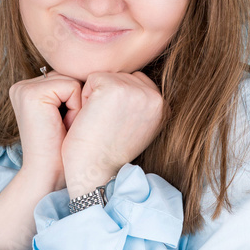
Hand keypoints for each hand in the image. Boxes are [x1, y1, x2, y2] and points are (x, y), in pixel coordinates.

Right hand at [8, 70, 82, 189]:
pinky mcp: (31, 94)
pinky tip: (63, 125)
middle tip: (66, 128)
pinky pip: (72, 87)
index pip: (66, 78)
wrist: (51, 175)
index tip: (67, 125)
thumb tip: (100, 72)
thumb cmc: (65, 151)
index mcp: (28, 89)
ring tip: (66, 127)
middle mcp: (22, 86)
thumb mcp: (68, 114)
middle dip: (78, 101)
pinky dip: (76, 107)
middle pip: (69, 76)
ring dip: (78, 105)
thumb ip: (71, 90)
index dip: (77, 101)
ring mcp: (24, 88)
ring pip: (72, 80)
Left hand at [61, 71, 165, 197]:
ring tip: (100, 123)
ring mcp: (135, 90)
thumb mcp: (138, 128)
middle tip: (107, 126)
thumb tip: (133, 84)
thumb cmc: (109, 154)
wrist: (95, 172)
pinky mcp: (113, 87)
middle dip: (109, 97)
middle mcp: (155, 97)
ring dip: (97, 97)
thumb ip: (142, 105)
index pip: (137, 83)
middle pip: (123, 77)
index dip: (119, 102)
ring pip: (108, 77)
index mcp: (164, 107)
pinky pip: (92, 79)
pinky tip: (91, 118)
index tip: (117, 126)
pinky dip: (85, 97)